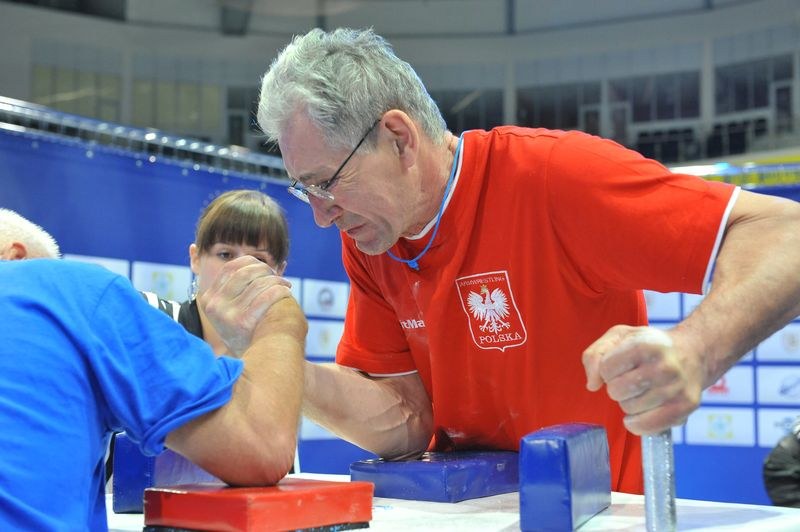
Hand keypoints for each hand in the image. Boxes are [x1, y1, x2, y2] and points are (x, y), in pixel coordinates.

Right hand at [199, 256, 293, 355]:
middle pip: (245, 273)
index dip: (251, 263)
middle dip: (266, 270)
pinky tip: (286, 293)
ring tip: (286, 285)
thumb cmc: (248, 331)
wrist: (254, 362)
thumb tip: (255, 260)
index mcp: (208, 299)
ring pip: (258, 283)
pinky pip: (266, 296)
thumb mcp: (232, 309)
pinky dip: (279, 291)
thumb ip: (236, 287)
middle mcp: (214, 306)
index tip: (265, 269)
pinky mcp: (243, 322)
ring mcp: (226, 315)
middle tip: (278, 277)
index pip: (230, 268)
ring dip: (277, 280)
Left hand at [582, 325, 702, 434]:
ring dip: (629, 402)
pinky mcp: (684, 407)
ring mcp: (676, 388)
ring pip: (629, 409)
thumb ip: (595, 354)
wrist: (693, 353)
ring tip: (643, 390)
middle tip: (630, 379)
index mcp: (646, 344)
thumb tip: (592, 384)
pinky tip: (642, 411)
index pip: (606, 368)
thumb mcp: (619, 337)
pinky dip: (637, 423)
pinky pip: (646, 427)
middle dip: (617, 386)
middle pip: (616, 391)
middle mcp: (664, 366)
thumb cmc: (650, 346)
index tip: (620, 365)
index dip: (607, 368)